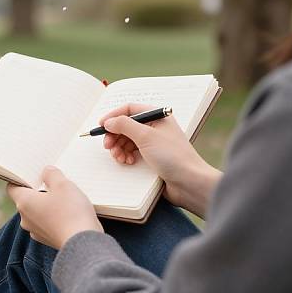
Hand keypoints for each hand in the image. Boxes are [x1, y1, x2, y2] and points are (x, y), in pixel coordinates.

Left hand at [7, 166, 102, 248]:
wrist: (83, 244)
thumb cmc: (70, 211)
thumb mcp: (62, 184)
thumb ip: (51, 174)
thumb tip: (45, 172)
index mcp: (24, 202)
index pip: (12, 187)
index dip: (19, 178)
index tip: (31, 173)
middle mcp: (26, 219)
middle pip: (26, 199)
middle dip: (38, 190)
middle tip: (53, 181)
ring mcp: (37, 231)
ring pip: (38, 212)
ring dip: (47, 204)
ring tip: (64, 196)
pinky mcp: (48, 240)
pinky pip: (48, 223)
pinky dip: (55, 216)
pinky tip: (69, 211)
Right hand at [101, 103, 221, 217]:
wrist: (189, 183)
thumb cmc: (173, 156)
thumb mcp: (146, 136)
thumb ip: (124, 125)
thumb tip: (108, 122)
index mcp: (157, 116)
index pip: (129, 109)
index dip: (114, 116)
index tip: (101, 125)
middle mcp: (154, 126)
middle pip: (126, 125)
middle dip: (115, 135)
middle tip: (107, 146)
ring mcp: (153, 141)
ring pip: (127, 139)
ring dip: (119, 147)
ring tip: (118, 157)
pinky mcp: (151, 156)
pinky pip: (132, 151)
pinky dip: (125, 155)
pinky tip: (127, 162)